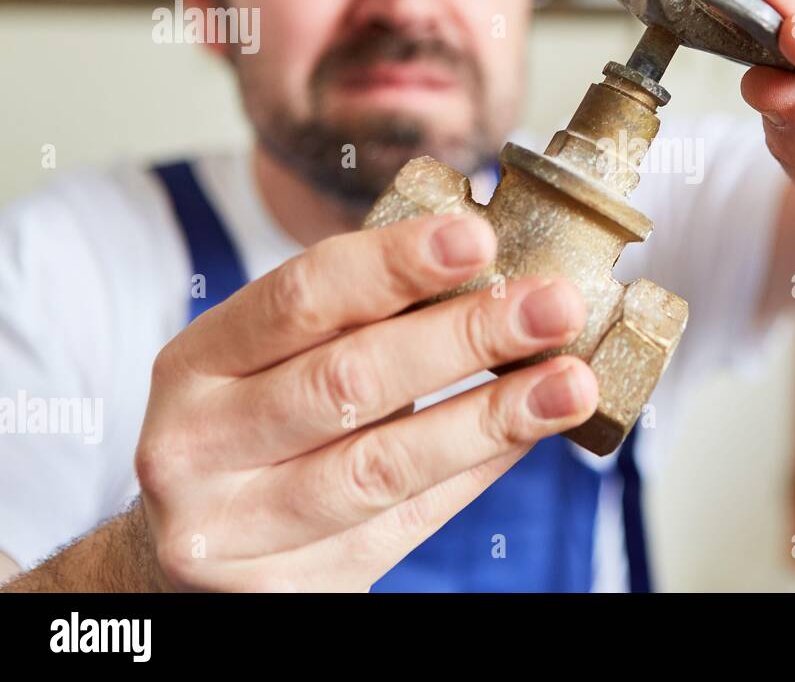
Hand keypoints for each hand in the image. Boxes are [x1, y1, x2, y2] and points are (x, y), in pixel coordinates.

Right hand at [132, 213, 595, 590]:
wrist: (189, 555)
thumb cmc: (255, 431)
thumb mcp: (274, 364)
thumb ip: (361, 323)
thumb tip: (497, 274)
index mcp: (196, 363)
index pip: (300, 298)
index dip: (393, 264)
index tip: (479, 237)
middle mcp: (198, 448)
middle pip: (348, 382)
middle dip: (465, 337)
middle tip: (553, 305)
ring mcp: (236, 530)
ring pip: (383, 466)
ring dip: (492, 418)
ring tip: (571, 382)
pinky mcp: (289, 590)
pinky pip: (408, 523)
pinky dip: (478, 470)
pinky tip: (531, 431)